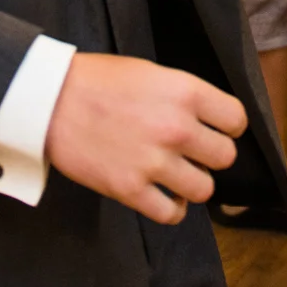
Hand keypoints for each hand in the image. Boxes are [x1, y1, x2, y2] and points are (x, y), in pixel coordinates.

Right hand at [45, 51, 246, 225]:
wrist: (49, 100)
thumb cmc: (98, 81)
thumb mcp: (151, 73)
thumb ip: (183, 97)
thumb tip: (208, 119)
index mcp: (185, 92)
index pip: (236, 119)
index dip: (229, 126)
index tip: (218, 129)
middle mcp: (177, 128)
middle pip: (225, 157)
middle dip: (211, 156)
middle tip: (194, 153)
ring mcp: (154, 162)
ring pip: (204, 189)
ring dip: (192, 184)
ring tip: (177, 175)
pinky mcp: (130, 189)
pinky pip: (171, 214)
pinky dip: (172, 209)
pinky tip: (163, 197)